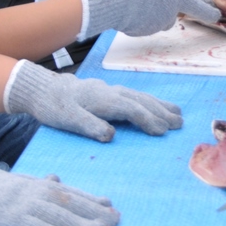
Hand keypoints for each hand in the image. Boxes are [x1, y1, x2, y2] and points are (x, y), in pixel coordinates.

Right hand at [0, 157, 117, 225]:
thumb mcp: (16, 182)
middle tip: (116, 220)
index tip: (111, 205)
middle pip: (70, 203)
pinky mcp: (11, 220)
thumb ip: (37, 183)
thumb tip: (56, 179)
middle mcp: (34, 192)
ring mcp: (23, 205)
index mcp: (35, 184)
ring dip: (83, 224)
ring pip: (60, 215)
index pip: (69, 192)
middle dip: (94, 212)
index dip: (91, 199)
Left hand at [5, 61, 182, 141]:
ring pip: (141, 97)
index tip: (161, 132)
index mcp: (103, 100)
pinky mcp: (111, 92)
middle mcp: (111, 92)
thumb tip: (111, 135)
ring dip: (160, 106)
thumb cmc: (56, 107)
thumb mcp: (68, 119)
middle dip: (161, 113)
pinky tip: (158, 105)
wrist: (46, 90)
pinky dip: (150, 101)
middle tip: (179, 125)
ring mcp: (112, 90)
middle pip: (141, 101)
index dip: (147, 120)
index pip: (131, 110)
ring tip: (178, 115)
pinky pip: (136, 96)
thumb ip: (89, 126)